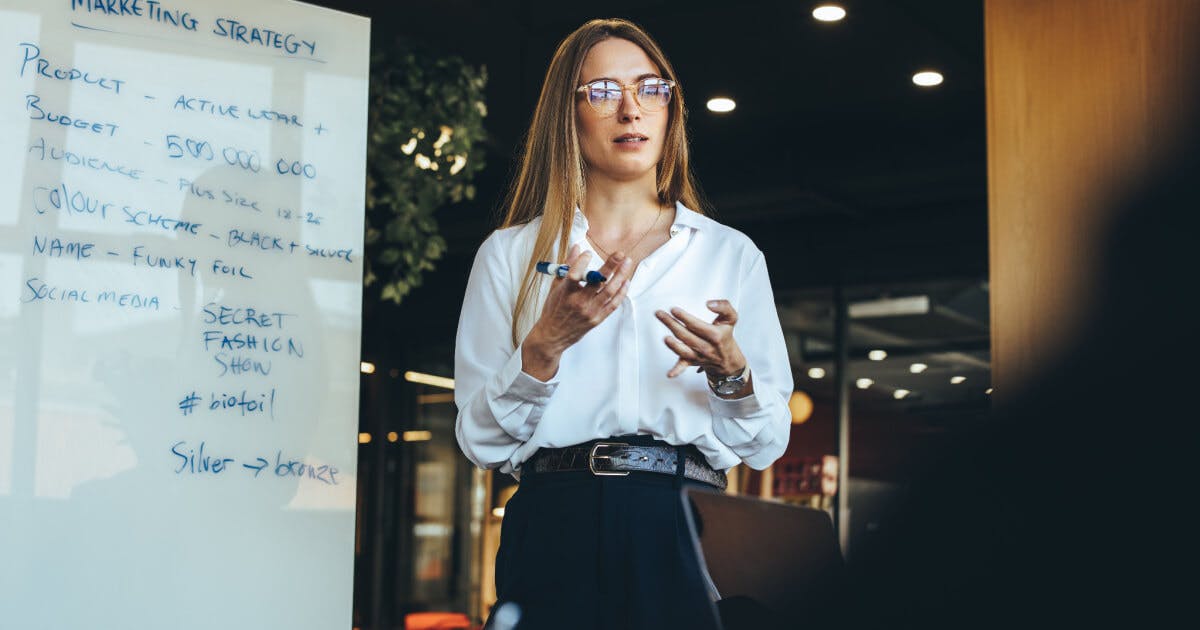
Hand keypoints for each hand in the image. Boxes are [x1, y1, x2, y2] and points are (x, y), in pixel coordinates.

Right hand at [522, 244, 633, 379]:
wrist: (553, 335)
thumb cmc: (553, 309)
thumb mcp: (556, 286)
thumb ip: (567, 266)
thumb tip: (577, 247)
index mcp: (565, 292)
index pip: (575, 274)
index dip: (582, 262)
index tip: (589, 253)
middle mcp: (578, 302)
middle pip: (597, 281)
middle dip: (610, 266)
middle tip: (620, 254)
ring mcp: (589, 312)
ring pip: (609, 292)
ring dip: (620, 276)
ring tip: (627, 263)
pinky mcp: (597, 319)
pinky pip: (613, 304)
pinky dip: (621, 293)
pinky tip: (626, 281)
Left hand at [656, 300, 746, 378]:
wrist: (727, 358)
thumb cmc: (725, 336)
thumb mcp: (730, 318)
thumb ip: (724, 306)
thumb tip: (710, 304)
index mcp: (715, 336)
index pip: (696, 325)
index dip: (684, 317)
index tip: (674, 310)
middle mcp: (706, 347)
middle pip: (686, 335)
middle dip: (671, 324)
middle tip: (660, 314)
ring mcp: (698, 355)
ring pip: (683, 350)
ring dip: (673, 345)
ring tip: (665, 337)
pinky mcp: (691, 361)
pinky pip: (684, 367)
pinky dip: (677, 371)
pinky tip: (670, 374)